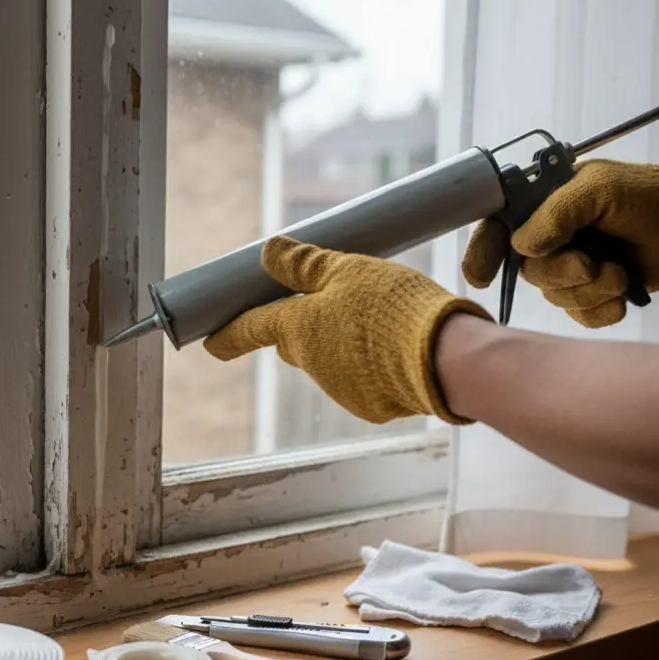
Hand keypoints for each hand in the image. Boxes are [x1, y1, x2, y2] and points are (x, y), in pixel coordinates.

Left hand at [203, 237, 490, 424]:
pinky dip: (373, 368)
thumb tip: (270, 252)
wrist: (447, 361)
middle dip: (306, 329)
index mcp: (298, 328)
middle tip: (335, 307)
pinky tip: (401, 351)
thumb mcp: (349, 270)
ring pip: (330, 362)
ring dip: (345, 346)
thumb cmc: (394, 308)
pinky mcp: (370, 407)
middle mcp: (311, 363)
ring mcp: (339, 389)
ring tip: (385, 323)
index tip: (211, 343)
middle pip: (296, 343)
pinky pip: (362, 382)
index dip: (230, 334)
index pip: (252, 328)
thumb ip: (306, 264)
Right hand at [462, 155, 658, 327]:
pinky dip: (601, 310)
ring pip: (555, 295)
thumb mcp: (596, 189)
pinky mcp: (593, 293)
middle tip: (591, 264)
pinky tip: (622, 294)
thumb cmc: (646, 195)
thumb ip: (554, 214)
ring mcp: (571, 267)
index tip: (481, 277)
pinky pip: (579, 315)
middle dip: (561, 273)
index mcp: (542, 208)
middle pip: (528, 271)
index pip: (497, 230)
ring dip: (590, 290)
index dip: (482, 253)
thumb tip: (521, 246)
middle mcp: (552, 239)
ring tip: (619, 273)